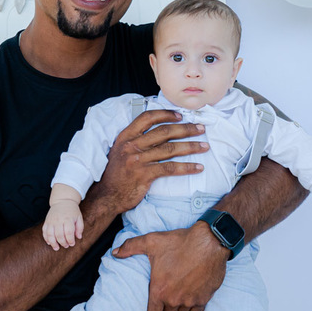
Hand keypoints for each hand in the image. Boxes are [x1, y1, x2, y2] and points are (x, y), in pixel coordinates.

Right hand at [43, 201, 83, 249]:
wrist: (62, 201)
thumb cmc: (72, 211)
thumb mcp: (79, 217)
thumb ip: (80, 228)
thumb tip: (79, 237)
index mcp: (68, 219)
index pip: (68, 232)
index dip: (70, 240)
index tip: (72, 244)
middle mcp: (58, 220)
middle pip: (59, 235)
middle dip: (63, 243)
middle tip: (66, 246)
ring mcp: (51, 221)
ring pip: (50, 235)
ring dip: (53, 243)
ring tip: (56, 248)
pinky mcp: (46, 222)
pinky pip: (44, 231)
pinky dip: (46, 238)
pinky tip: (49, 242)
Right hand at [91, 109, 207, 214]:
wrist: (107, 196)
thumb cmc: (116, 174)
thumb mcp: (120, 151)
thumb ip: (136, 141)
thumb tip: (159, 132)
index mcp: (125, 136)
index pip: (148, 118)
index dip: (166, 114)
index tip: (180, 115)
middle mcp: (131, 146)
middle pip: (164, 132)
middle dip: (186, 129)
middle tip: (201, 128)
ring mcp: (138, 160)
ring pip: (170, 149)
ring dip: (191, 147)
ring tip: (205, 146)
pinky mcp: (145, 175)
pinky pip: (170, 168)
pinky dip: (186, 167)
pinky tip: (198, 167)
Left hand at [114, 222, 226, 310]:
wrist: (209, 242)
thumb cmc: (179, 242)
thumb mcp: (151, 241)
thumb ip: (131, 247)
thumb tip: (115, 252)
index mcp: (159, 290)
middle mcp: (174, 299)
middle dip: (165, 309)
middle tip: (165, 297)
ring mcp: (190, 300)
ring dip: (178, 307)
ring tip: (177, 295)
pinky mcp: (205, 298)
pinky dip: (192, 308)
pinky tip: (191, 299)